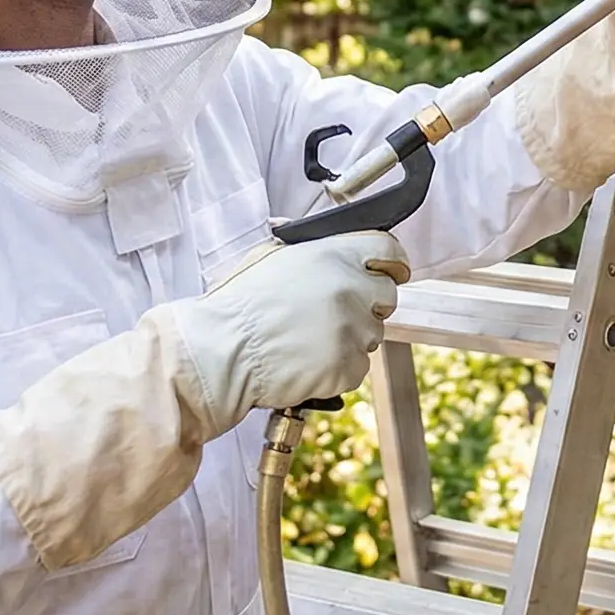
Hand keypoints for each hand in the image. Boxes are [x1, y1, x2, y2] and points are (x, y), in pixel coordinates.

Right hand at [178, 231, 409, 421]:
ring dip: (350, 337)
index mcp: (334, 255)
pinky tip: (308, 361)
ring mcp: (352, 330)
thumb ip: (315, 250)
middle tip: (333, 313)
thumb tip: (337, 247)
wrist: (222, 353)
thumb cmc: (239, 307)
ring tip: (309, 339)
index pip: (390, 249)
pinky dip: (338, 367)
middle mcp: (351, 289)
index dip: (393, 262)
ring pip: (372, 334)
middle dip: (368, 304)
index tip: (392, 271)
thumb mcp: (273, 257)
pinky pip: (357, 366)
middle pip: (387, 295)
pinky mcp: (347, 367)